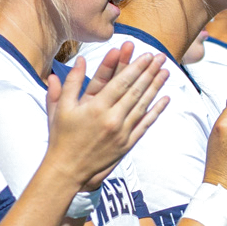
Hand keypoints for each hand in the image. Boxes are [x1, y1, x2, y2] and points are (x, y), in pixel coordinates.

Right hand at [44, 49, 168, 190]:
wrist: (67, 169)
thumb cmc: (61, 137)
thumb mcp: (60, 108)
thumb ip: (71, 82)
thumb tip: (80, 60)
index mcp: (96, 108)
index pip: (121, 82)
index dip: (136, 67)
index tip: (146, 55)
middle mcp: (112, 119)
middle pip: (136, 91)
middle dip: (149, 72)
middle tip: (161, 57)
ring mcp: (122, 133)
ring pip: (143, 105)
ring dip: (156, 87)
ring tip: (166, 71)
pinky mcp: (127, 144)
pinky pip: (145, 124)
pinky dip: (156, 111)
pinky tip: (165, 99)